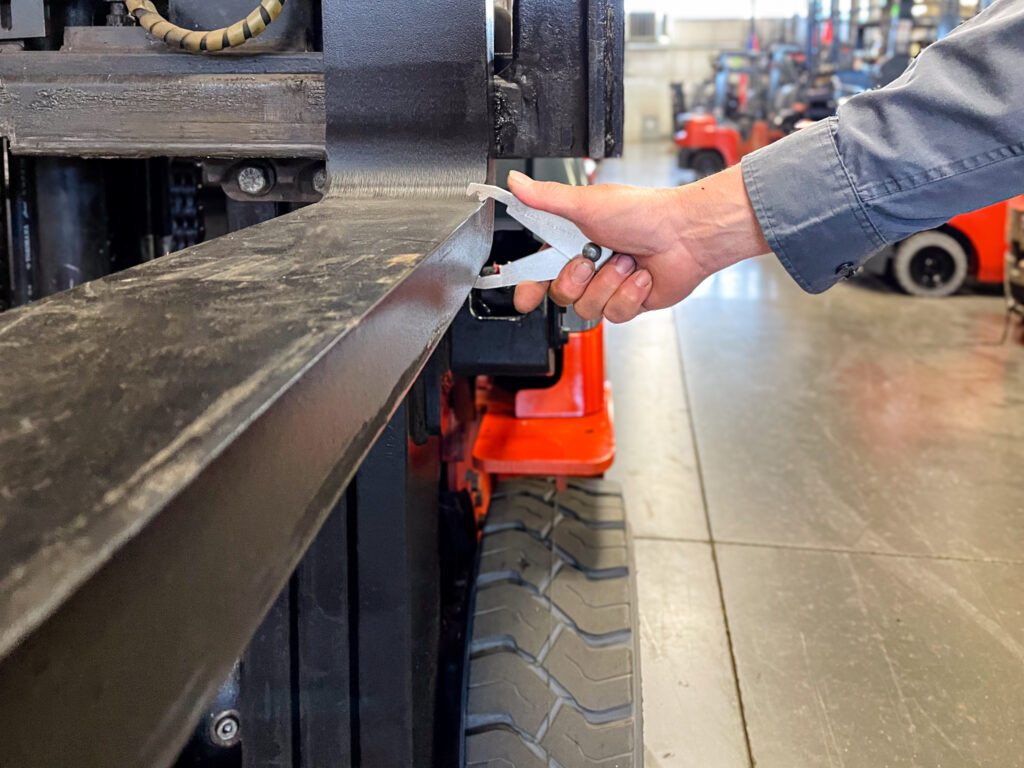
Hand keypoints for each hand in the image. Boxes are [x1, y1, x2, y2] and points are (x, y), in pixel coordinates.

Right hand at [507, 165, 769, 321]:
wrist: (686, 235)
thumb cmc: (643, 213)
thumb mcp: (587, 203)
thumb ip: (547, 198)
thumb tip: (516, 181)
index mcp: (573, 241)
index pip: (539, 270)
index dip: (530, 286)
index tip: (525, 297)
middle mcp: (589, 265)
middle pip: (561, 294)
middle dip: (577, 280)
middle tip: (593, 259)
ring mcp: (608, 286)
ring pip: (588, 307)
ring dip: (609, 284)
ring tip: (628, 262)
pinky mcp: (628, 302)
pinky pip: (615, 314)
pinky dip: (630, 294)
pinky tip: (642, 277)